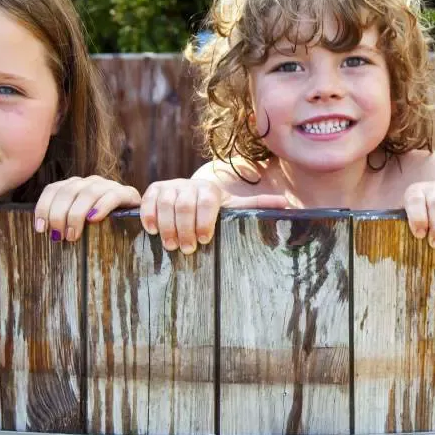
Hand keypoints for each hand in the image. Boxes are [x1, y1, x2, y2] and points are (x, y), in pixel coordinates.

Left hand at [34, 176, 141, 242]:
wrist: (136, 225)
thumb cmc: (102, 231)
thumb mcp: (78, 225)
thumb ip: (62, 221)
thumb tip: (42, 230)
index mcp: (75, 186)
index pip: (54, 189)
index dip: (43, 207)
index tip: (40, 228)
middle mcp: (90, 182)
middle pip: (68, 192)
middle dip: (59, 215)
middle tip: (58, 236)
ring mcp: (108, 186)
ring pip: (88, 193)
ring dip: (76, 215)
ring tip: (73, 235)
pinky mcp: (127, 193)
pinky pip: (112, 195)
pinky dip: (101, 206)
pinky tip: (94, 219)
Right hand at [139, 178, 288, 253]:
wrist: (192, 197)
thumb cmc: (216, 210)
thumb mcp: (235, 208)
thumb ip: (257, 205)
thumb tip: (286, 204)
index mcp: (210, 189)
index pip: (207, 201)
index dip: (204, 220)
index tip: (203, 240)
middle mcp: (189, 184)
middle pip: (184, 204)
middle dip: (185, 228)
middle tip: (186, 249)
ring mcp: (171, 186)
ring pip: (165, 203)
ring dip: (167, 226)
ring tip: (171, 245)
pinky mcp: (154, 190)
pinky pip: (148, 200)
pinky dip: (148, 215)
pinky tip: (152, 231)